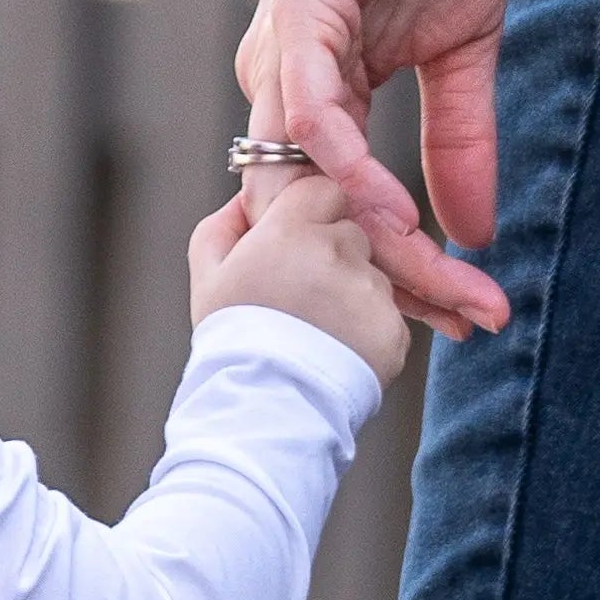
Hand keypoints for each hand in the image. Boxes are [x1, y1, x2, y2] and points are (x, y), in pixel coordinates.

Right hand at [190, 170, 408, 384]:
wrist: (265, 408)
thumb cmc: (232, 344)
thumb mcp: (207, 278)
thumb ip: (223, 226)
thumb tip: (244, 201)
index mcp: (291, 230)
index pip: (322, 191)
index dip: (311, 216)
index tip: (298, 245)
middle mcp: (337, 251)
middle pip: (350, 234)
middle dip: (333, 259)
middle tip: (303, 299)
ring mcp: (369, 291)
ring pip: (371, 277)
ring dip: (351, 297)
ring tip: (318, 334)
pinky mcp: (392, 329)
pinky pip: (386, 318)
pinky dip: (368, 334)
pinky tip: (337, 353)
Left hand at [234, 0, 513, 338]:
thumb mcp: (462, 52)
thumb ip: (459, 142)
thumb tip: (471, 232)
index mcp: (315, 99)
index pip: (343, 213)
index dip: (402, 269)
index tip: (467, 313)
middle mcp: (282, 89)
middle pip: (314, 220)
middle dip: (387, 279)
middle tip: (461, 322)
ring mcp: (282, 58)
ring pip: (309, 185)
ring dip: (375, 242)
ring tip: (438, 286)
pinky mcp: (297, 21)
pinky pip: (311, 118)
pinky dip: (346, 172)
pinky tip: (394, 213)